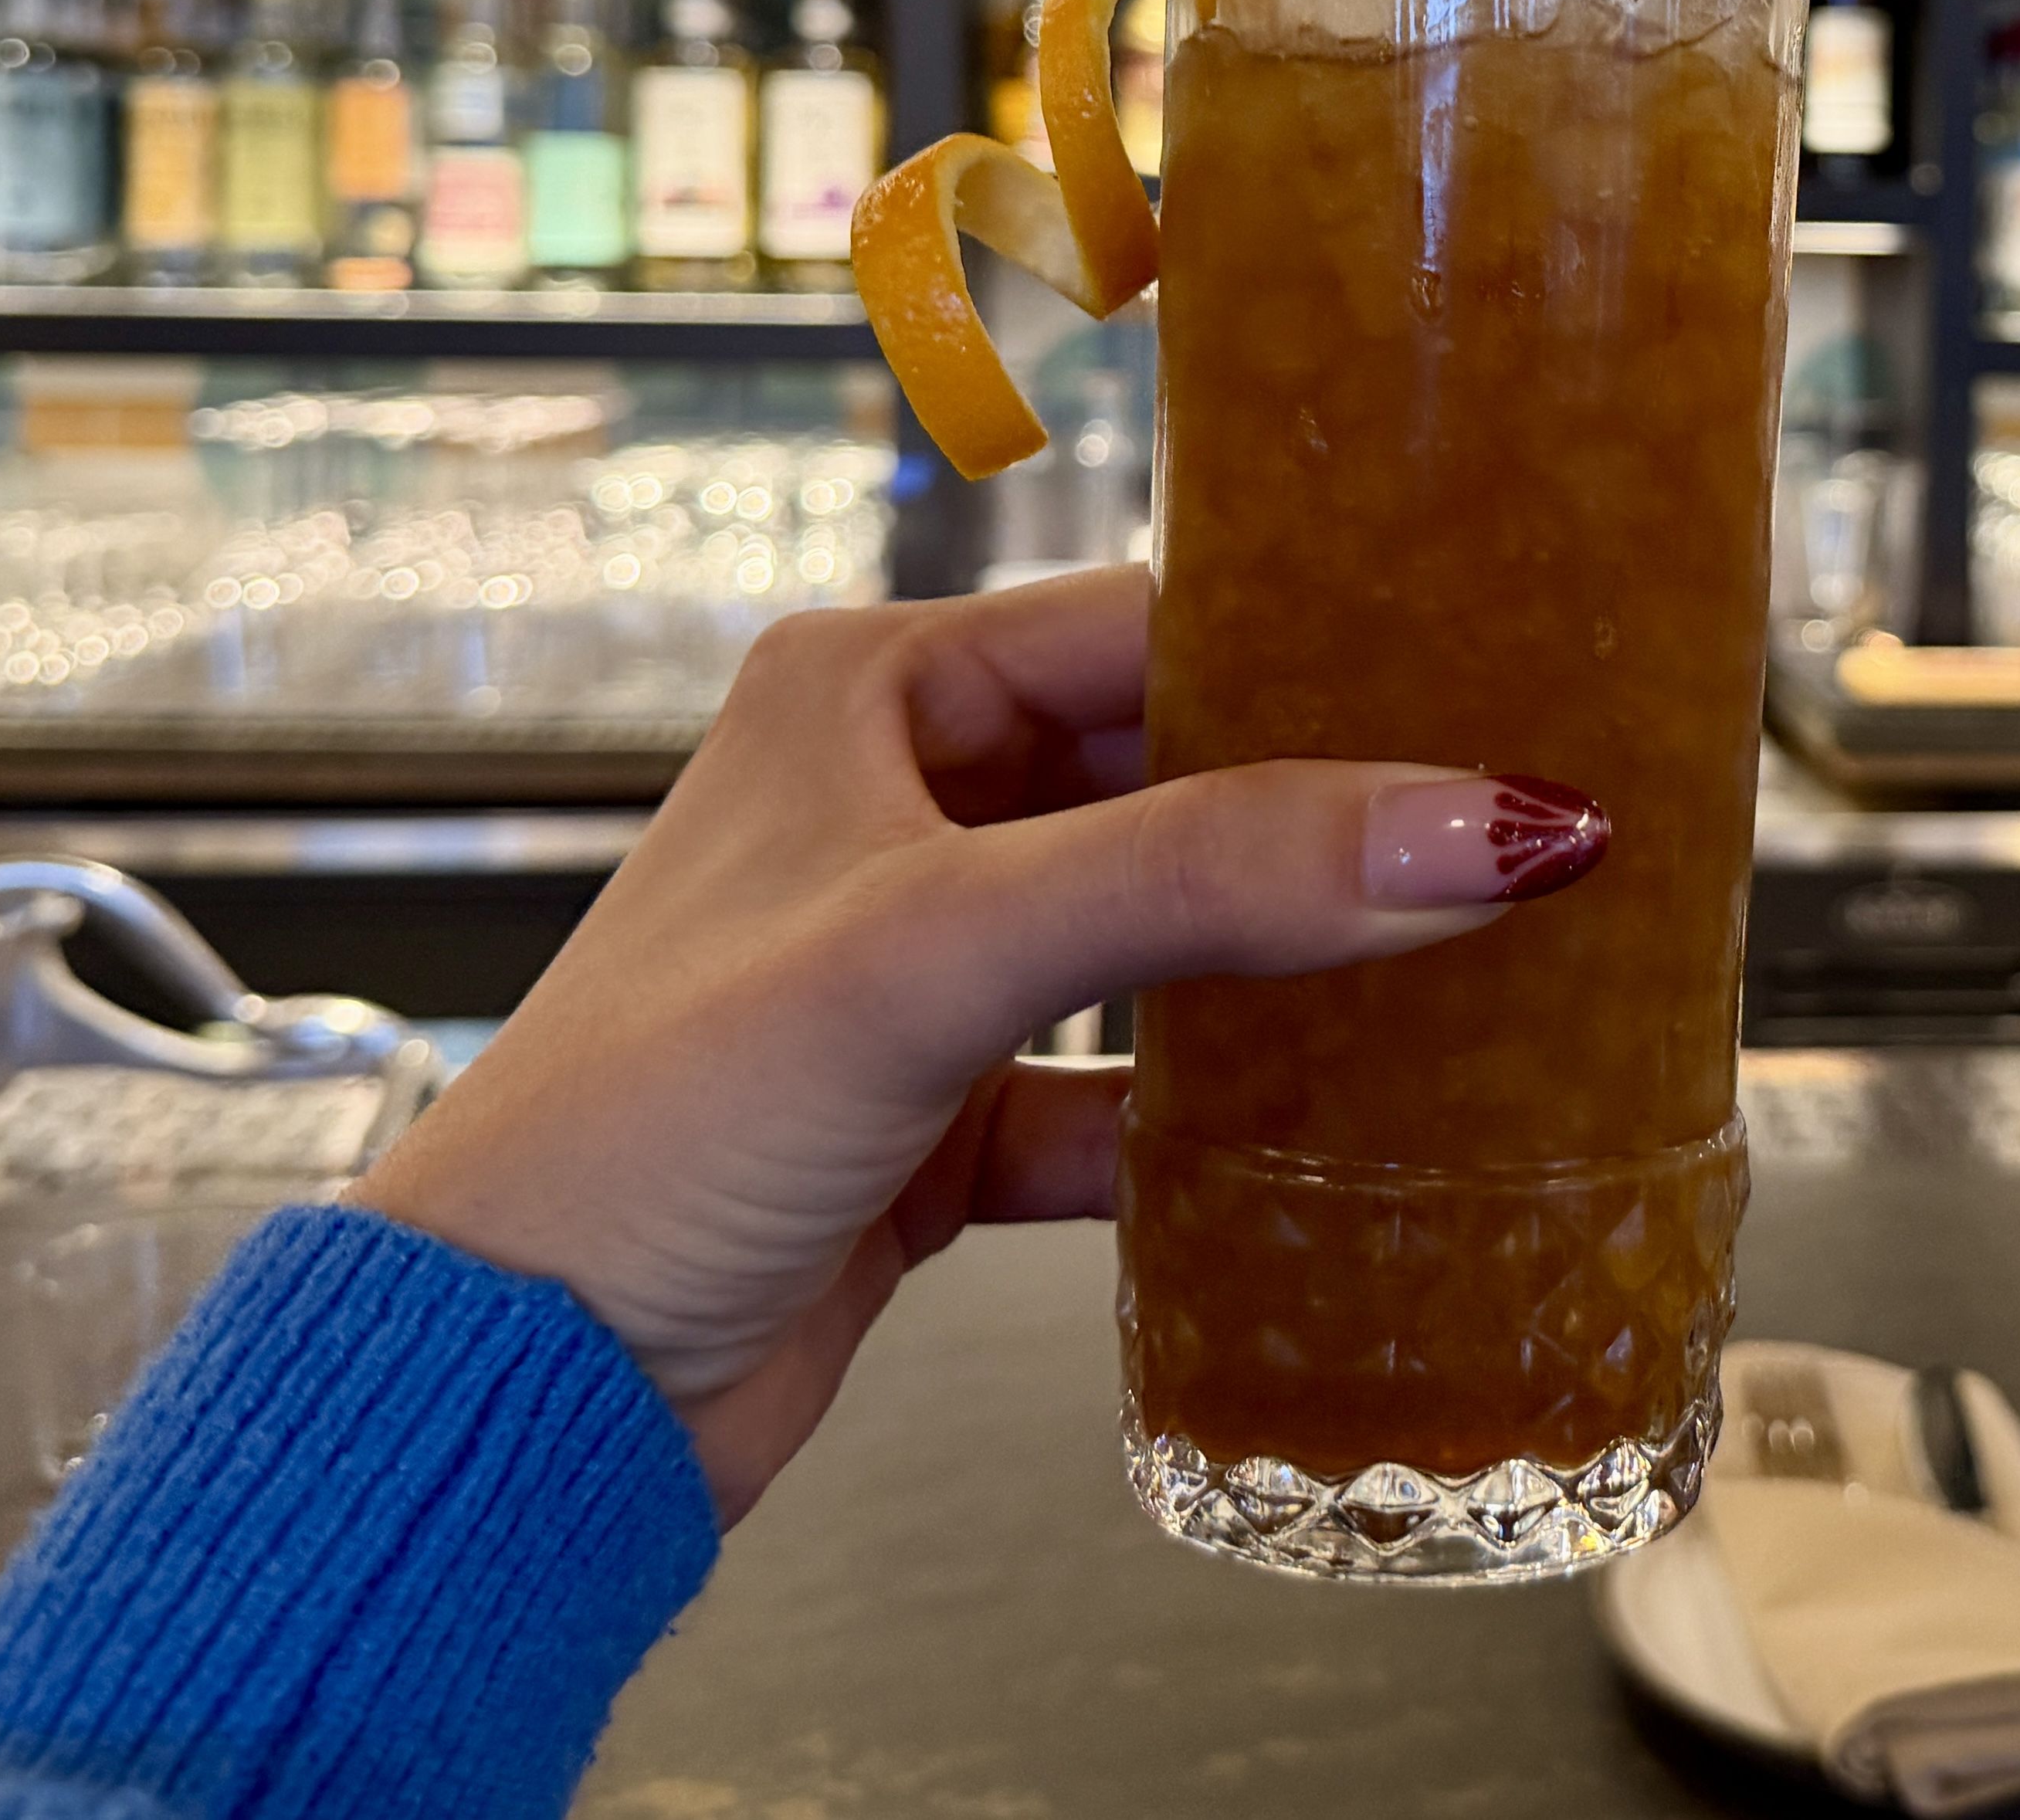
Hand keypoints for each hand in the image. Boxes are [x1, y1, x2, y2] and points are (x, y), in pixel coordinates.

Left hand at [350, 564, 1603, 1519]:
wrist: (508, 1394)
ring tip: (1470, 960)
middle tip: (1511, 822)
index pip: (1141, 626)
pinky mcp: (937, 1129)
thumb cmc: (642, 1120)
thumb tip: (1482, 823)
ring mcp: (919, 978)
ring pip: (1158, 942)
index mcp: (866, 694)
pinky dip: (1214, 1126)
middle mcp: (895, 812)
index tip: (1492, 680)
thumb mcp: (936, 948)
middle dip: (1327, 812)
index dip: (1313, 652)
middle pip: (1169, 779)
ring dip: (1286, 967)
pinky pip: (1121, 1101)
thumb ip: (1209, 873)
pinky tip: (1329, 1144)